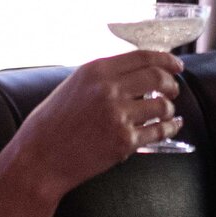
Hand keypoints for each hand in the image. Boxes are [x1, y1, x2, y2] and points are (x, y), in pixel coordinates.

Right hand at [12, 50, 182, 199]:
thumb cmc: (51, 124)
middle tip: (173, 89)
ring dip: (169, 108)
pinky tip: (171, 126)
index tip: (176, 65)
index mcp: (96, 71)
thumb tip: (136, 71)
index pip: (143, 56)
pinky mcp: (124, 142)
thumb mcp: (74, 86)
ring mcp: (118, 116)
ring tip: (166, 111)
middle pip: (158, 77)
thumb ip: (103, 77)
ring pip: (162, 105)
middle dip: (171, 83)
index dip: (166, 60)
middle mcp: (109, 90)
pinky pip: (159, 131)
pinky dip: (170, 127)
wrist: (39, 159)